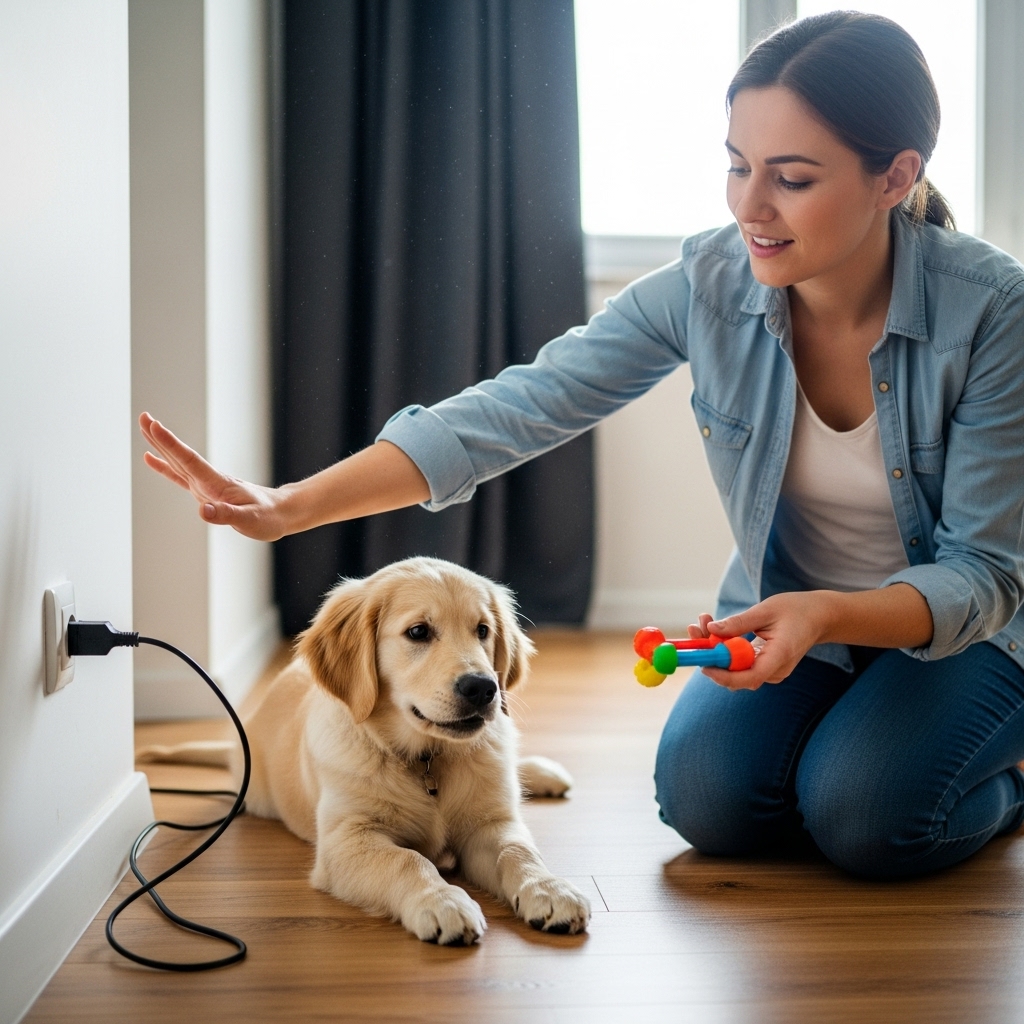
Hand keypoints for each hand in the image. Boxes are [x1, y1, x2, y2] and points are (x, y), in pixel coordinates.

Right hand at [139, 413, 289, 540]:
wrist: (280, 513)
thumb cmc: (267, 517)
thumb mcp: (250, 520)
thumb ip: (226, 515)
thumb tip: (202, 510)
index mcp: (217, 483)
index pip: (189, 460)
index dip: (171, 444)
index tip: (155, 426)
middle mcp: (208, 480)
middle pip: (180, 456)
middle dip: (161, 438)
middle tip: (143, 417)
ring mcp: (206, 485)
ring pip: (178, 462)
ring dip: (161, 446)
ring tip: (144, 429)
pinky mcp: (206, 492)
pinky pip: (180, 477)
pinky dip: (165, 467)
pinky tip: (151, 459)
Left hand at [687, 592, 831, 690]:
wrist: (819, 616)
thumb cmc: (796, 610)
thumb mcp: (766, 610)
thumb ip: (739, 622)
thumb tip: (711, 629)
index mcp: (779, 656)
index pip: (748, 677)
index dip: (722, 675)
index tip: (703, 663)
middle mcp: (774, 670)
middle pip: (736, 675)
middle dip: (711, 655)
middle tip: (694, 628)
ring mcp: (769, 670)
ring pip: (734, 669)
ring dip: (714, 648)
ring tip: (703, 621)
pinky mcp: (763, 666)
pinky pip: (739, 663)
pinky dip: (724, 648)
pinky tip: (714, 628)